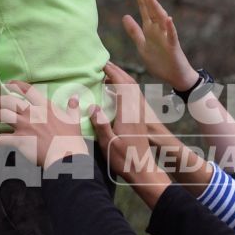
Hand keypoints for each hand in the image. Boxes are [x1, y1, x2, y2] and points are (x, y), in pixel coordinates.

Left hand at [0, 82, 88, 167]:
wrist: (66, 155)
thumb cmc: (71, 138)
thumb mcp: (74, 119)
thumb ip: (72, 107)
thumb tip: (75, 97)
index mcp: (44, 107)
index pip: (28, 90)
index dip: (16, 85)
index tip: (8, 83)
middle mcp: (32, 113)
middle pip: (9, 101)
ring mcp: (24, 126)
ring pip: (2, 116)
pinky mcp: (19, 140)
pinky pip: (2, 139)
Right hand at [96, 61, 161, 178]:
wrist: (142, 170)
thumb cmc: (124, 159)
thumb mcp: (108, 144)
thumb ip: (101, 125)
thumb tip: (92, 107)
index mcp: (128, 114)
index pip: (122, 86)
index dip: (113, 73)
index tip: (101, 64)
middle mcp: (135, 111)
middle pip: (129, 84)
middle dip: (117, 71)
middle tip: (103, 64)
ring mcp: (139, 114)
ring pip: (133, 89)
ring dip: (121, 78)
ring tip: (107, 74)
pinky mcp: (139, 119)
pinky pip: (133, 97)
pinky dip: (124, 88)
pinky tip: (115, 91)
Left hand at [121, 0, 198, 92]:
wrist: (175, 77)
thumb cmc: (160, 61)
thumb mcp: (142, 45)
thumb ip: (134, 31)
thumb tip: (125, 16)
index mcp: (150, 29)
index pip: (143, 8)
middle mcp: (158, 30)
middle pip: (151, 9)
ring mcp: (166, 37)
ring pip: (161, 20)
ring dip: (156, 7)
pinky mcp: (173, 47)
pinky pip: (172, 36)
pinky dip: (170, 28)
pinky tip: (168, 19)